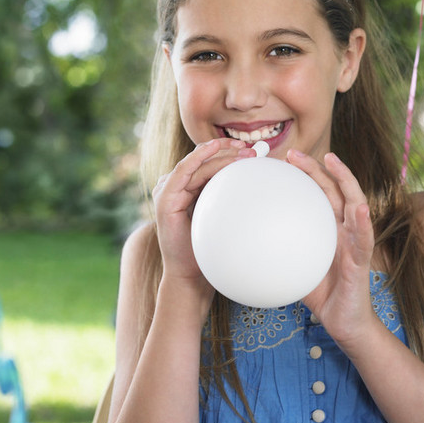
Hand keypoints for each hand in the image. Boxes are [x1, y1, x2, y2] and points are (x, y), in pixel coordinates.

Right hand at [152, 139, 249, 296]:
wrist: (191, 273)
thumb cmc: (207, 246)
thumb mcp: (222, 214)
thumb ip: (230, 196)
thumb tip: (258, 180)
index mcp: (189, 188)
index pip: (208, 162)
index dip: (229, 152)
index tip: (252, 151)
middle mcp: (177, 186)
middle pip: (203, 158)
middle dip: (228, 150)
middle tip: (252, 150)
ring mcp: (168, 190)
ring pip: (197, 162)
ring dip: (220, 154)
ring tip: (243, 152)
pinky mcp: (165, 197)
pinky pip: (183, 170)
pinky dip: (198, 157)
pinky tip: (212, 148)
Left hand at [286, 150, 378, 351]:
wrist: (344, 324)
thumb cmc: (320, 293)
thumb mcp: (294, 267)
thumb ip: (278, 251)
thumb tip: (243, 243)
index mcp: (330, 226)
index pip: (318, 192)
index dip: (304, 174)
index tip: (281, 159)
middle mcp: (345, 227)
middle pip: (334, 188)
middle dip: (317, 167)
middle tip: (293, 153)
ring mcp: (357, 240)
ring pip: (355, 201)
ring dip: (345, 178)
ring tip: (333, 161)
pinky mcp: (364, 258)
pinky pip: (364, 237)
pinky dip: (363, 221)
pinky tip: (358, 208)